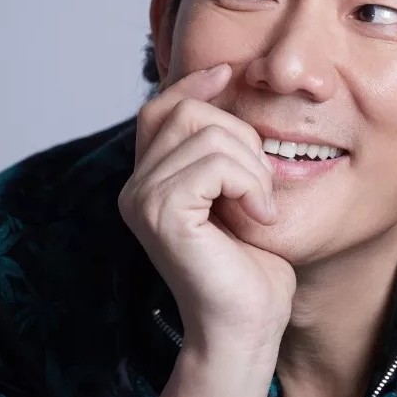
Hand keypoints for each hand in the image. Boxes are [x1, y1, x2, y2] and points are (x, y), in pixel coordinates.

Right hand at [118, 63, 295, 356]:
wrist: (248, 322)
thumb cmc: (249, 261)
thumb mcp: (236, 189)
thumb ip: (220, 148)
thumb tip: (223, 81)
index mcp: (150, 178)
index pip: (161, 108)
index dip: (192, 85)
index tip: (228, 74)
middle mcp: (136, 186)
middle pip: (187, 112)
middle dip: (241, 137)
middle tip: (259, 185)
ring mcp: (142, 199)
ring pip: (208, 134)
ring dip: (252, 166)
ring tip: (260, 206)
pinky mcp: (161, 214)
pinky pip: (215, 164)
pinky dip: (250, 184)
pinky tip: (259, 217)